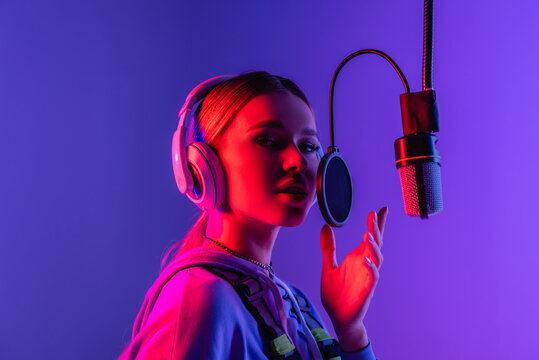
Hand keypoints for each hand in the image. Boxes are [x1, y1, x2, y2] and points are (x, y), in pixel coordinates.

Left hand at [319, 207, 387, 351]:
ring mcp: (367, 277)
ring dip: (373, 246)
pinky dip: (371, 268)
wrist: (337, 317)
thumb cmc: (336, 293)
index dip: (377, 224)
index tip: (381, 209)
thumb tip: (326, 226)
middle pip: (375, 243)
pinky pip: (373, 278)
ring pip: (377, 258)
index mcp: (358, 257)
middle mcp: (365, 265)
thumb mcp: (328, 266)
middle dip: (376, 229)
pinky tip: (366, 260)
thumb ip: (328, 247)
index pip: (370, 237)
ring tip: (367, 234)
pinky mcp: (366, 290)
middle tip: (373, 215)